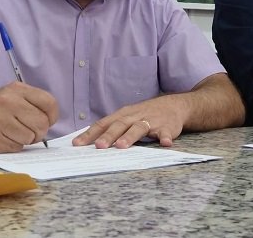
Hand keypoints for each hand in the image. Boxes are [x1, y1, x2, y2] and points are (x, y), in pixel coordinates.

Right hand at [0, 82, 57, 152]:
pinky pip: (16, 147)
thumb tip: (51, 120)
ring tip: (15, 133)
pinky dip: (14, 146)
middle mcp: (7, 102)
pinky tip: (5, 138)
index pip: (49, 103)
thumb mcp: (15, 95)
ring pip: (30, 138)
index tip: (48, 121)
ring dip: (26, 140)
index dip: (53, 116)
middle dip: (40, 132)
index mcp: (17, 89)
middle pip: (42, 123)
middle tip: (32, 131)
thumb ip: (34, 103)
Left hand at [72, 95, 187, 148]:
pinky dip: (165, 137)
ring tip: (122, 146)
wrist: (175, 106)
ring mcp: (151, 121)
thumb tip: (90, 142)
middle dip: (108, 135)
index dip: (90, 133)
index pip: (104, 123)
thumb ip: (112, 128)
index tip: (77, 144)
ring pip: (139, 128)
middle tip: (99, 146)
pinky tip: (165, 143)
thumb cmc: (145, 114)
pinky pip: (166, 132)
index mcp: (123, 115)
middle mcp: (135, 116)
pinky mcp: (167, 126)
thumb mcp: (128, 117)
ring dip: (130, 136)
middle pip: (120, 125)